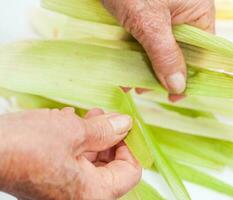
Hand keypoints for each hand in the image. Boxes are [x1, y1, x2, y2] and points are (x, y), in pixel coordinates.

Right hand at [0, 108, 140, 199]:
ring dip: (93, 137)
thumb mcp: (73, 130)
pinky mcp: (51, 182)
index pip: (130, 172)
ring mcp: (64, 191)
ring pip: (93, 163)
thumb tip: (125, 124)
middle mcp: (80, 198)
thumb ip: (106, 130)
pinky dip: (77, 143)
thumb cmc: (24, 146)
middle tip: (105, 117)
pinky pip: (74, 162)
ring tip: (87, 117)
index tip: (124, 126)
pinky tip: (69, 124)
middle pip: (111, 167)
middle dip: (110, 138)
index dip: (131, 145)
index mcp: (92, 193)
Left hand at [102, 0, 214, 93]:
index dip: (191, 75)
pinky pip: (145, 42)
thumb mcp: (150, 22)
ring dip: (148, 69)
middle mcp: (183, 17)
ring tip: (134, 84)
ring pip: (161, 50)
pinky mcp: (144, 18)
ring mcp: (162, 18)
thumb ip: (165, 54)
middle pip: (181, 54)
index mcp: (197, 13)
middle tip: (149, 90)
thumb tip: (179, 87)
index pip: (202, 52)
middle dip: (165, 74)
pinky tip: (125, 70)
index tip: (176, 95)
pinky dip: (136, 56)